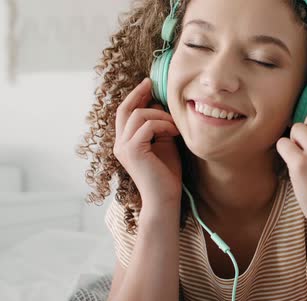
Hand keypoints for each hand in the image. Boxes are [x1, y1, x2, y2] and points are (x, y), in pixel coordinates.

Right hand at [113, 77, 181, 204]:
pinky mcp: (132, 150)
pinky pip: (147, 126)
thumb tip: (158, 105)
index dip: (135, 96)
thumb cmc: (166, 175)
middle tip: (152, 83)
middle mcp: (119, 143)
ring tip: (176, 126)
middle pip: (124, 109)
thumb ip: (159, 126)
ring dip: (161, 116)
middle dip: (139, 93)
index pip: (125, 113)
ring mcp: (123, 147)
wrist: (165, 199)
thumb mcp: (163, 144)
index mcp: (125, 142)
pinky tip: (175, 132)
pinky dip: (163, 125)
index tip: (149, 84)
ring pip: (138, 115)